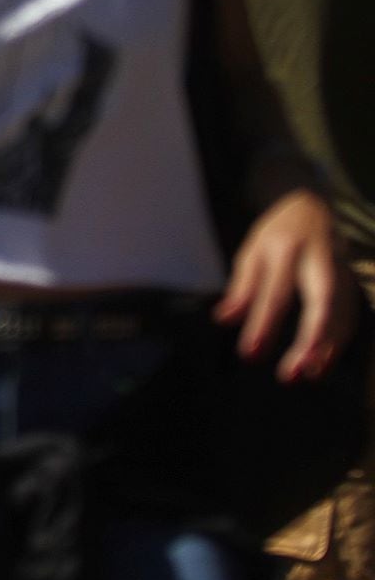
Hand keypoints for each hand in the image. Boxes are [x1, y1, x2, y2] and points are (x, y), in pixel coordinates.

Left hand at [216, 185, 355, 381]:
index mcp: (286, 248)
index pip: (275, 292)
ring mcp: (344, 269)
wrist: (315, 205)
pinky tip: (323, 363)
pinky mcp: (355, 281)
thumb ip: (242, 287)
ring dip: (329, 347)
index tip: (250, 354)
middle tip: (292, 374)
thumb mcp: (252, 251)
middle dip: (311, 339)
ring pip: (344, 311)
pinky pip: (352, 315)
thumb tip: (224, 319)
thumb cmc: (278, 233)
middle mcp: (320, 258)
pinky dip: (339, 341)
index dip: (263, 324)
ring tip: (308, 374)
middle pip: (322, 301)